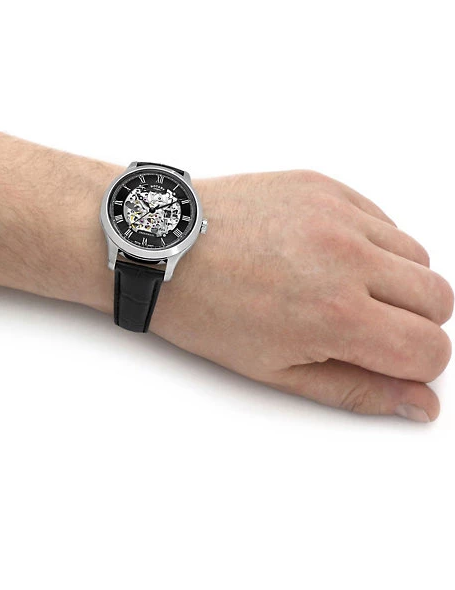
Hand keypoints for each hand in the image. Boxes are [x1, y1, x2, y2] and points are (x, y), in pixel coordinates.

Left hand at [151, 170, 452, 420]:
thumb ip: (357, 388)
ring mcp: (338, 214)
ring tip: (341, 289)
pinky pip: (383, 219)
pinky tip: (327, 257)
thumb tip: (418, 404)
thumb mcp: (276, 368)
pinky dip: (372, 243)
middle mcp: (348, 257)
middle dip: (414, 324)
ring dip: (396, 281)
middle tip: (365, 328)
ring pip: (417, 255)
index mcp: (336, 314)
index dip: (417, 366)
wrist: (163, 246)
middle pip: (439, 299)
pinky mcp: (325, 186)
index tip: (390, 362)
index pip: (429, 349)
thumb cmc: (206, 310)